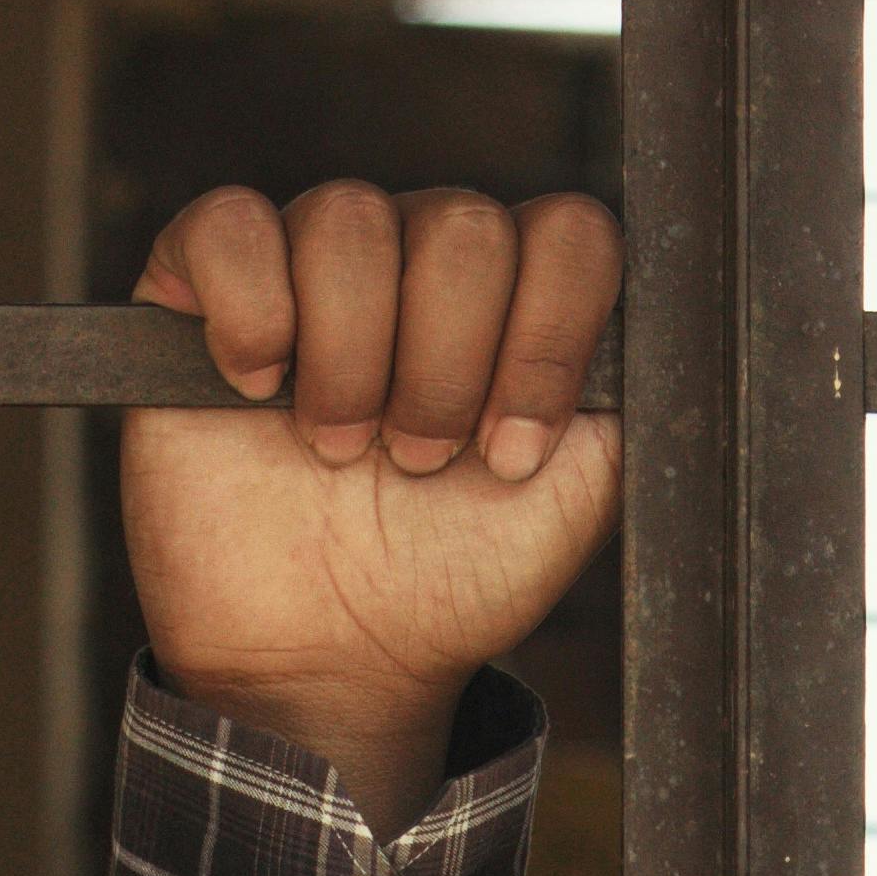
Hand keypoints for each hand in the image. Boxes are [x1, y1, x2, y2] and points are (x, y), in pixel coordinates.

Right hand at [125, 179, 624, 828]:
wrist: (328, 659)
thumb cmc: (450, 580)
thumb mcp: (575, 499)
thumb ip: (626, 401)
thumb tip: (672, 326)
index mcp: (515, 300)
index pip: (568, 233)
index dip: (547, 341)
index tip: (513, 454)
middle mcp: (419, 261)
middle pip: (462, 223)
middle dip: (446, 368)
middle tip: (418, 462)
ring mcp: (312, 262)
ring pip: (349, 216)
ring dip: (353, 359)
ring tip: (339, 451)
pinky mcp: (204, 282)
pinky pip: (232, 223)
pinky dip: (252, 311)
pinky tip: (258, 391)